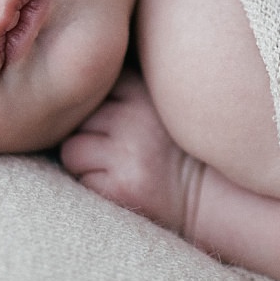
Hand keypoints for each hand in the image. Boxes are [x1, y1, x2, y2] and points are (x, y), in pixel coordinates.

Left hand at [59, 71, 199, 235]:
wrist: (207, 194)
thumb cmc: (171, 148)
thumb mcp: (156, 104)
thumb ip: (123, 91)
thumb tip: (74, 86)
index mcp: (144, 92)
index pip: (93, 91)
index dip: (98, 109)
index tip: (115, 123)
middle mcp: (135, 119)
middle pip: (78, 119)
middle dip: (88, 135)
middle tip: (115, 150)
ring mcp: (127, 153)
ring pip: (72, 150)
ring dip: (84, 162)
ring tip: (113, 168)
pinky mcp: (121, 187)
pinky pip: (81, 180)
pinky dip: (94, 186)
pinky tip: (120, 185)